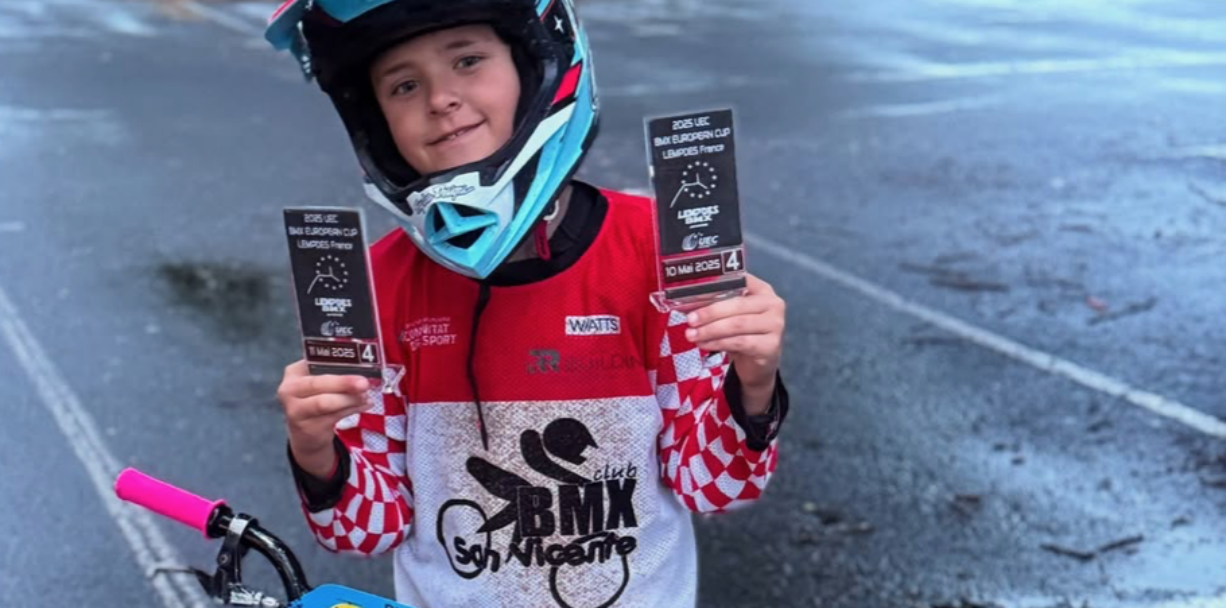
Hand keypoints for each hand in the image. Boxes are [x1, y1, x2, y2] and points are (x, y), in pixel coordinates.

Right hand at [276, 360, 370, 477]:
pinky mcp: (307, 427)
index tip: (356, 361)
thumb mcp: (321, 383)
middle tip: (364, 383)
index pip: (314, 362)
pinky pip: (333, 416)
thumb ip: (336, 373)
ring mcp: (295, 410)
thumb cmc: (316, 399)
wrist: (306, 432)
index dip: (334, 361)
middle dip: (343, 383)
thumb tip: (363, 368)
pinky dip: (352, 409)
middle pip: (317, 383)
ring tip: (366, 396)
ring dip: (349, 399)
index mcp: (294, 372)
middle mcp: (289, 389)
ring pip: (325, 403)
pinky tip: (364, 405)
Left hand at [684, 275, 785, 411]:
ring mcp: (775, 325)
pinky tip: (704, 344)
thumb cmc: (742, 333)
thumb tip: (682, 304)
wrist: (758, 364)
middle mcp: (773, 304)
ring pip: (737, 324)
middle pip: (737, 304)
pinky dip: (718, 343)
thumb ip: (712, 306)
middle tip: (690, 319)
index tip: (692, 292)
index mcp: (762, 289)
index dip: (715, 285)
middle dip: (710, 312)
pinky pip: (740, 342)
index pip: (739, 280)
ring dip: (710, 330)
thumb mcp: (729, 316)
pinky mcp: (771, 346)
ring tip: (691, 334)